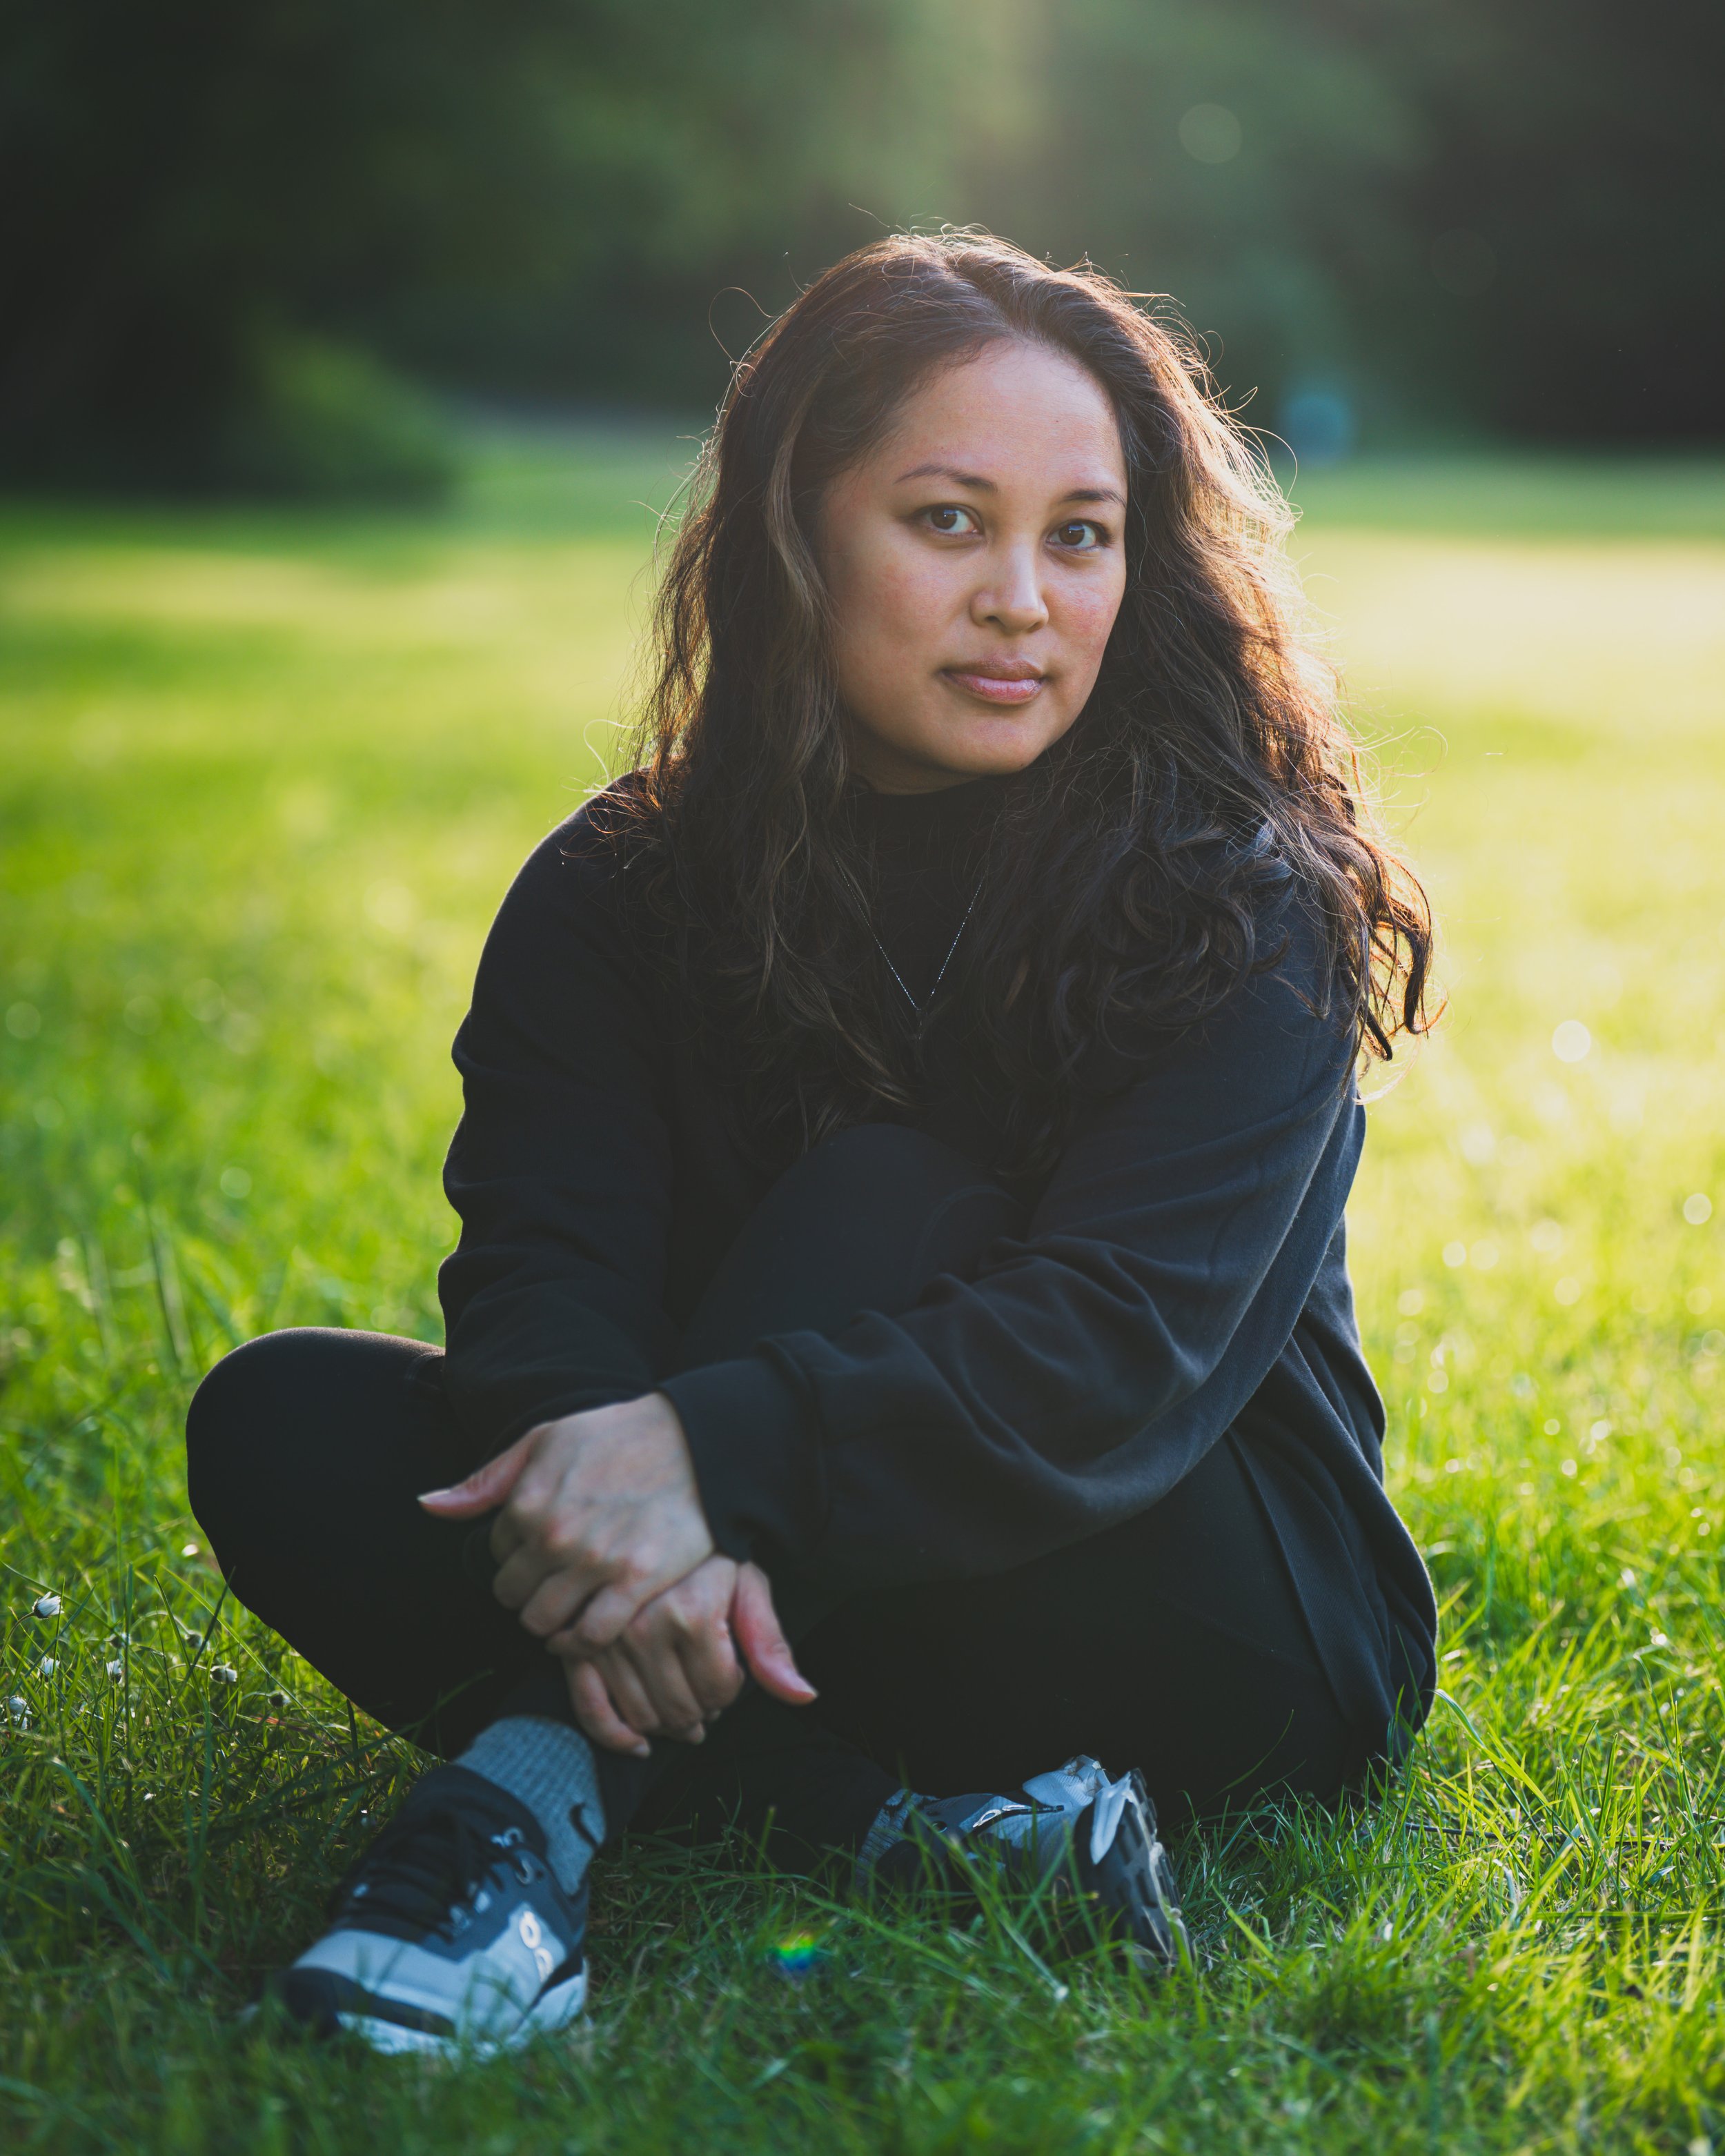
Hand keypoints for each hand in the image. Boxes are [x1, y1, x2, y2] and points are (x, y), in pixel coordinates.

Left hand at [418, 1394, 712, 1652]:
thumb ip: (487, 1480)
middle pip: (513, 1597)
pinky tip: (589, 1628)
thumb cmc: (619, 1437)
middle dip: (528, 1594)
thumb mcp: (546, 1441)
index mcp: (528, 1501)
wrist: (698, 1443)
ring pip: (543, 1622)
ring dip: (551, 1622)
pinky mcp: (635, 1583)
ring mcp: (594, 1562)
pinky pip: (590, 1637)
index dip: (518, 1556)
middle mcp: (554, 1535)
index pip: (497, 1556)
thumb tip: (429, 1505)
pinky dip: (582, 1641)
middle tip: (554, 1586)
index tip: (543, 1552)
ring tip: (569, 1608)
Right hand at [563, 1558, 815, 1756]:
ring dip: (665, 1722)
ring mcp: (605, 1636)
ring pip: (642, 1714)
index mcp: (691, 1612)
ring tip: (680, 1701)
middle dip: (701, 1710)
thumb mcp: (748, 1585)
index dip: (731, 1690)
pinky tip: (637, 1742)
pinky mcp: (575, 1640)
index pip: (718, 1690)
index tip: (730, 1670)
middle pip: (680, 1709)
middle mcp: (644, 1627)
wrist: (656, 1511)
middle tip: (705, 1692)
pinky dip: (613, 1734)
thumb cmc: (707, 1551)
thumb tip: (804, 1697)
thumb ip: (770, 1644)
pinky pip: (590, 1706)